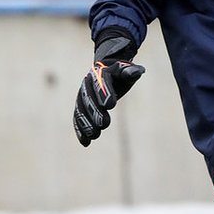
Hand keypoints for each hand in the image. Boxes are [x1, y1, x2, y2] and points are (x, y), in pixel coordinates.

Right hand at [73, 31, 143, 146]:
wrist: (106, 71)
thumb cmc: (121, 73)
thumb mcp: (127, 71)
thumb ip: (131, 72)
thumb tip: (135, 72)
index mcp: (100, 73)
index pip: (101, 83)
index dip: (105, 93)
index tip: (111, 105)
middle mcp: (87, 84)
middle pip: (88, 98)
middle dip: (95, 112)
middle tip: (104, 124)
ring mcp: (81, 95)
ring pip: (81, 110)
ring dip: (86, 123)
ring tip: (94, 135)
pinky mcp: (80, 106)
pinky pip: (78, 118)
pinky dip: (80, 130)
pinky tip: (85, 142)